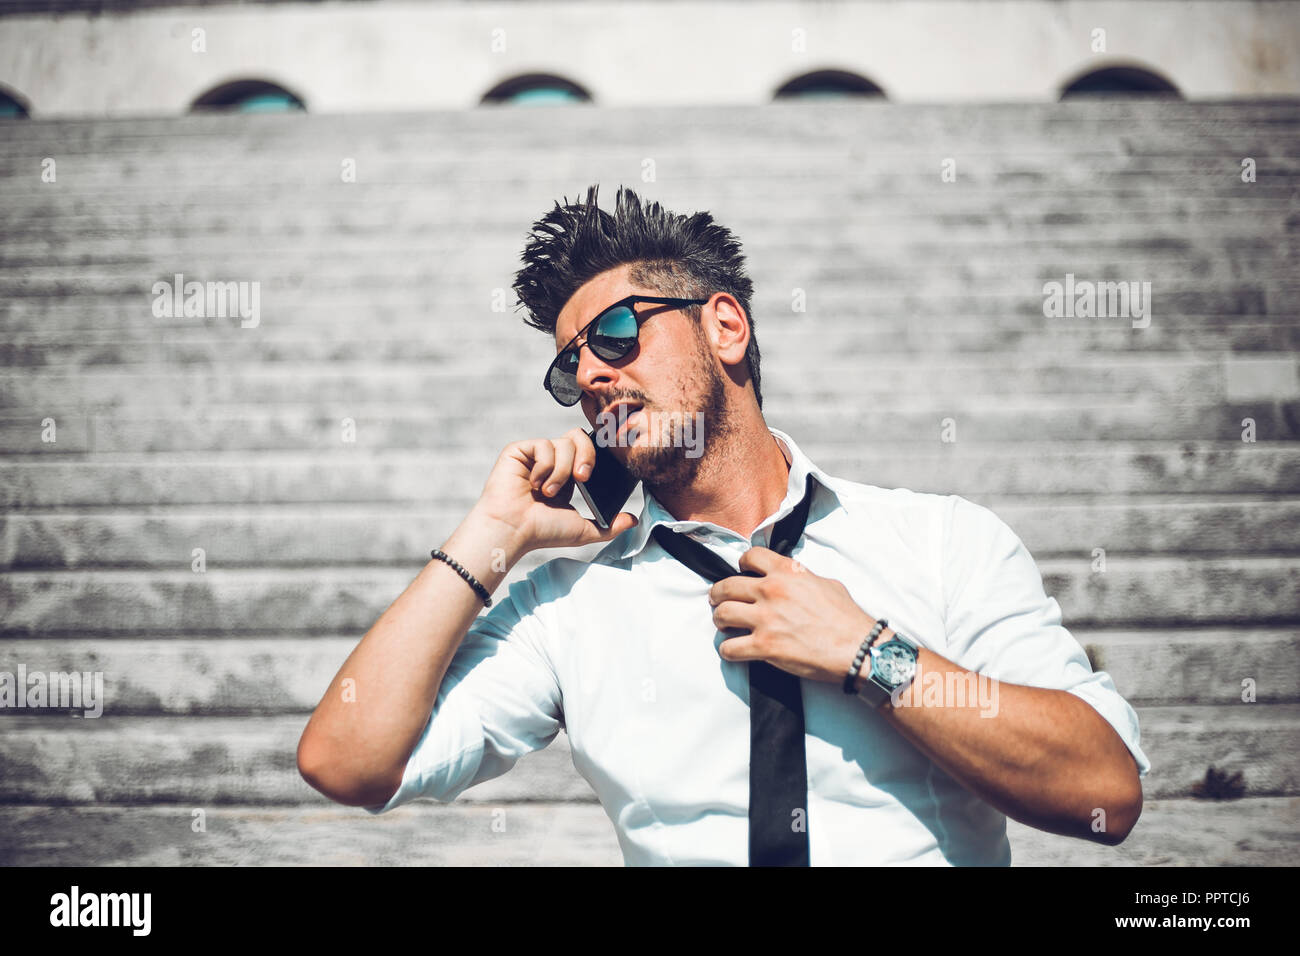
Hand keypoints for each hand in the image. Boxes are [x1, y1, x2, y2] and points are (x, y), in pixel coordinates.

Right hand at [473, 427, 637, 554]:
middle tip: (582, 478)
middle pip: (579, 436)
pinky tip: (533, 484)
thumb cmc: (542, 532)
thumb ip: (609, 526)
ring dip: (561, 471)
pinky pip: (543, 445)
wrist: (514, 530)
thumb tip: (633, 520)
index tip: (599, 469)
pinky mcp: (519, 450)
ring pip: (564, 443)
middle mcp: (552, 462)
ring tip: (548, 493)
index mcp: (567, 476)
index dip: (596, 453)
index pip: (587, 450)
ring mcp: (535, 455)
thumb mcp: (584, 530)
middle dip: (587, 455)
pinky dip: (544, 467)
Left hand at [707, 547, 877, 683]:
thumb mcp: (825, 583)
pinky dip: (728, 650)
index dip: (741, 564)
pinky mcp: (764, 646)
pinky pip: (729, 648)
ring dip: (719, 620)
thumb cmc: (847, 618)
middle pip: (726, 586)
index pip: (750, 556)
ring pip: (722, 614)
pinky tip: (733, 650)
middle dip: (718, 594)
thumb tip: (791, 578)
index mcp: (787, 573)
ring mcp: (765, 619)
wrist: (857, 647)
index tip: (741, 572)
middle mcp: (771, 591)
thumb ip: (801, 577)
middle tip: (718, 600)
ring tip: (724, 624)